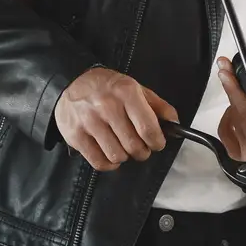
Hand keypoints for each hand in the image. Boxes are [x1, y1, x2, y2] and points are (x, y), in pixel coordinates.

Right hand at [53, 68, 177, 171]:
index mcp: (126, 93)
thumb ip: (157, 105)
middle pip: (133, 146)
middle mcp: (107, 107)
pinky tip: (111, 154)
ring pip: (117, 156)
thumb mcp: (135, 88)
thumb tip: (174, 122)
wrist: (71, 82)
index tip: (157, 143)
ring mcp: (89, 122)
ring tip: (123, 147)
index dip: (157, 142)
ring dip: (125, 157)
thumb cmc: (107, 87)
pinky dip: (109, 164)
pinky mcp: (76, 136)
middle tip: (141, 147)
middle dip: (142, 151)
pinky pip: (99, 162)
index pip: (148, 129)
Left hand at [215, 56, 245, 163]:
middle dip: (232, 87)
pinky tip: (234, 116)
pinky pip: (224, 133)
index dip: (234, 87)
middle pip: (237, 110)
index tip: (226, 72)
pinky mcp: (239, 156)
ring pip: (231, 118)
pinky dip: (227, 121)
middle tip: (226, 69)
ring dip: (235, 104)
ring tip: (244, 99)